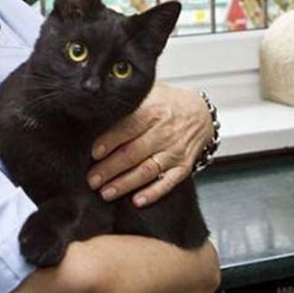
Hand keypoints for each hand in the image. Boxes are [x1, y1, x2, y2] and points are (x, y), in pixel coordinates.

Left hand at [86, 83, 212, 206]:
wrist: (201, 114)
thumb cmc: (167, 104)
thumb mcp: (149, 92)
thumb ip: (127, 99)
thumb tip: (99, 101)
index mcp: (153, 111)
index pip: (128, 127)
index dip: (110, 141)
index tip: (93, 153)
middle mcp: (164, 132)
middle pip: (133, 152)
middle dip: (110, 168)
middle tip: (92, 179)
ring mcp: (175, 151)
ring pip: (147, 170)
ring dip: (125, 184)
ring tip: (106, 192)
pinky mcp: (183, 166)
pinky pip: (168, 182)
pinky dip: (153, 193)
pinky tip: (137, 200)